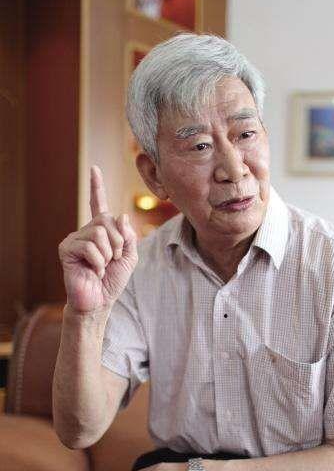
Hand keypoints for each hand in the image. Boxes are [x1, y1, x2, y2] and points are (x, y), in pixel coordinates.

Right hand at [58, 165, 137, 312]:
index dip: (97, 187)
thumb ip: (129, 236)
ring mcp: (75, 239)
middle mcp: (86, 231)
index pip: (99, 204)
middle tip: (113, 259)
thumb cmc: (112, 281)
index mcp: (101, 231)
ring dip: (108, 253)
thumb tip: (120, 215)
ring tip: (102, 266)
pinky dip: (98, 261)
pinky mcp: (66, 249)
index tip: (95, 169)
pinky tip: (93, 270)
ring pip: (99, 232)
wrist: (98, 301)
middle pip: (106, 219)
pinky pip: (90, 246)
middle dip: (118, 242)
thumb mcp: (130, 257)